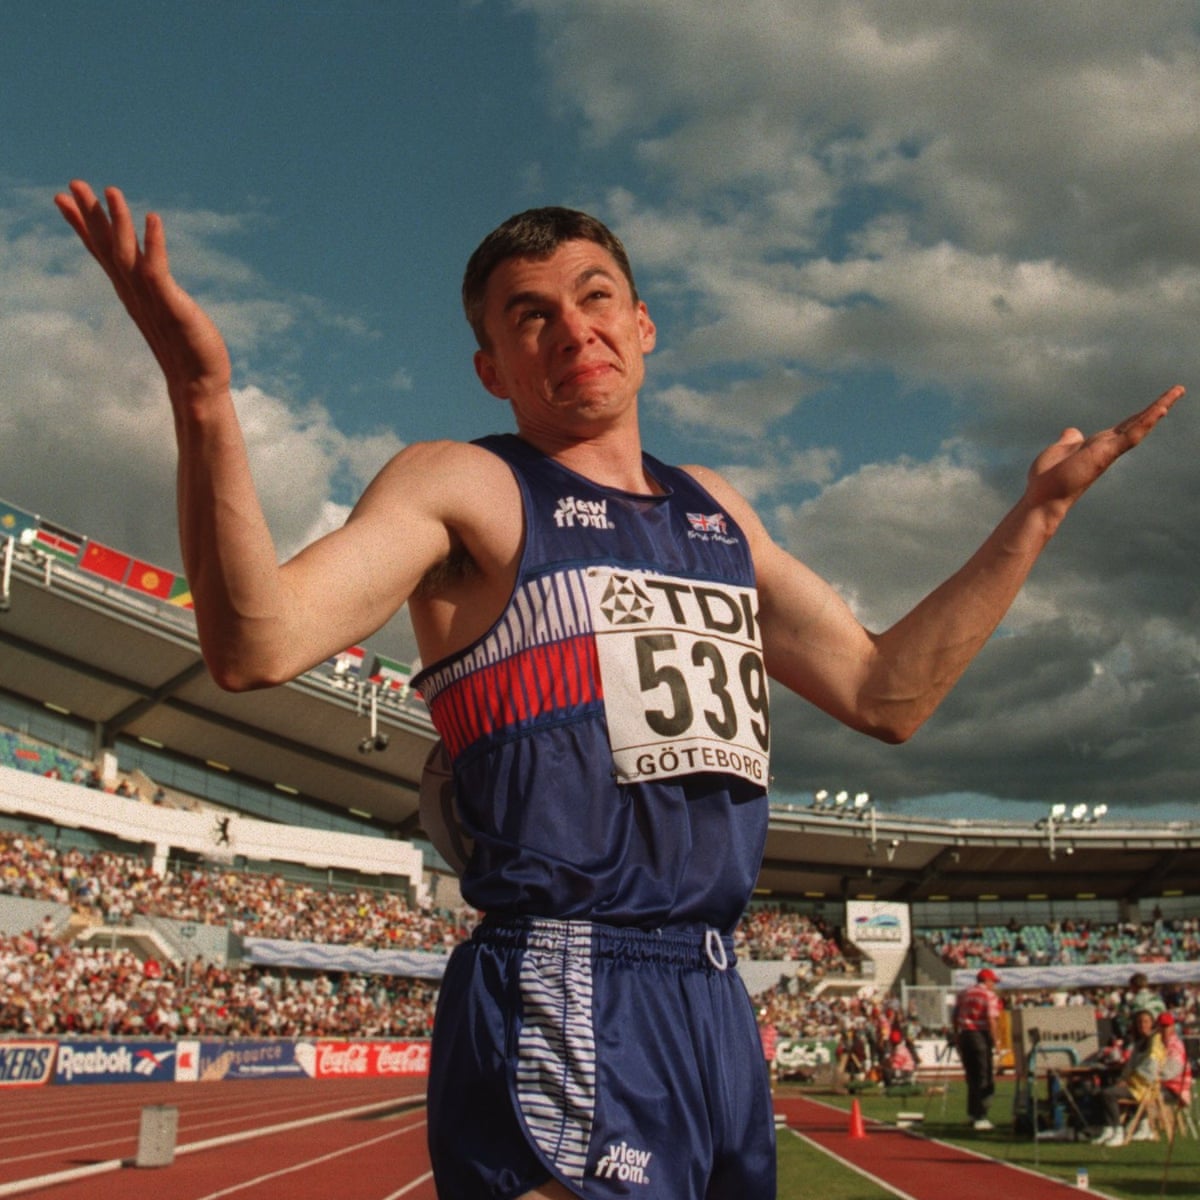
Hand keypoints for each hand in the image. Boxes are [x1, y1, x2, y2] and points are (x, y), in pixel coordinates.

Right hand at [55, 181, 231, 402]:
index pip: (101, 253)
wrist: (198, 386)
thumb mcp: (164, 313)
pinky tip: (152, 218)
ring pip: (127, 254)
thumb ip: (154, 294)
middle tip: (74, 183)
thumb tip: (148, 279)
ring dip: (118, 222)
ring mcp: (151, 300)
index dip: (82, 226)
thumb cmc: (186, 352)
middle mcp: (135, 294)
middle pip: (107, 248)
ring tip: (111, 190)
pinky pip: (158, 271)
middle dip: (90, 215)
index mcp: (131, 293)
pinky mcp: (171, 306)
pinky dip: (154, 244)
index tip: (61, 199)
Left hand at [1024, 385, 1184, 524]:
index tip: (1157, 403)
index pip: (1124, 425)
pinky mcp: (1106, 454)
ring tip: (1177, 391)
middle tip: (1178, 390)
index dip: (1140, 414)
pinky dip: (1146, 421)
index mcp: (1097, 444)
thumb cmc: (1049, 478)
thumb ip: (1069, 440)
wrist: (1043, 496)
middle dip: (1159, 406)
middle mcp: (1107, 446)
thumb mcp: (1059, 449)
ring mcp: (1108, 450)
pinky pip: (1131, 435)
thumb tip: (1072, 431)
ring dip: (1159, 408)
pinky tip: (1161, 408)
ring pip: (1140, 425)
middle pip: (1137, 422)